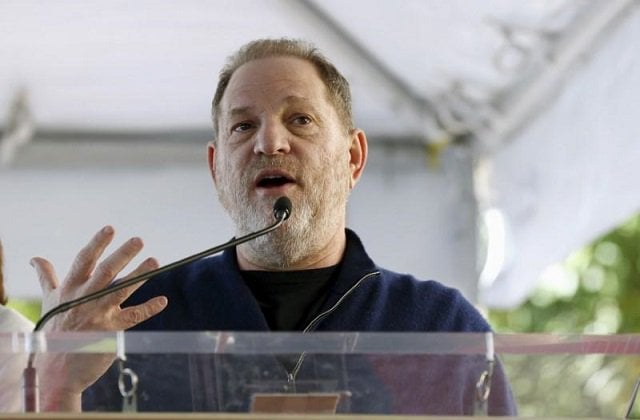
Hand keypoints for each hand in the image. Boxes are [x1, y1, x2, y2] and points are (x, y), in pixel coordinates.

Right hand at [30, 226, 167, 410]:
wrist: (57, 370)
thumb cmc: (54, 331)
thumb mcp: (49, 302)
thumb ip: (47, 277)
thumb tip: (35, 259)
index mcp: (70, 289)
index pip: (84, 261)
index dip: (97, 244)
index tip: (110, 229)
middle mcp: (84, 299)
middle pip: (106, 272)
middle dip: (123, 255)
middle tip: (139, 240)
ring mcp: (98, 315)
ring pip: (121, 290)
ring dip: (140, 275)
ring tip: (155, 261)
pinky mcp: (112, 331)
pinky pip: (133, 316)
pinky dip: (149, 308)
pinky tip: (163, 301)